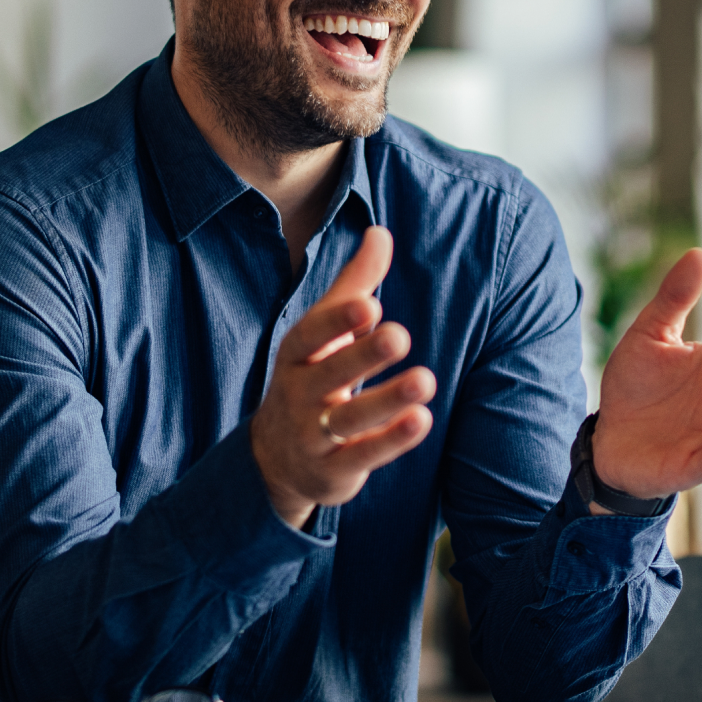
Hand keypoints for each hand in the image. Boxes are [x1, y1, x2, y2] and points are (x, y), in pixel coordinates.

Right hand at [250, 226, 435, 529]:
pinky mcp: (333, 469)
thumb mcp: (326, 332)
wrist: (276, 457)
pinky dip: (391, 440)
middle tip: (399, 335)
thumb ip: (355, 285)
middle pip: (330, 374)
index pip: (311, 334)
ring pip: (349, 419)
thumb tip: (380, 232)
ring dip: (387, 400)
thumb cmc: (313, 375)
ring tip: (425, 382)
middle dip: (362, 355)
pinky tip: (422, 420)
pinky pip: (363, 455)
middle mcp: (299, 393)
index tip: (369, 303)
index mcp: (297, 354)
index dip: (337, 321)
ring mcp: (313, 435)